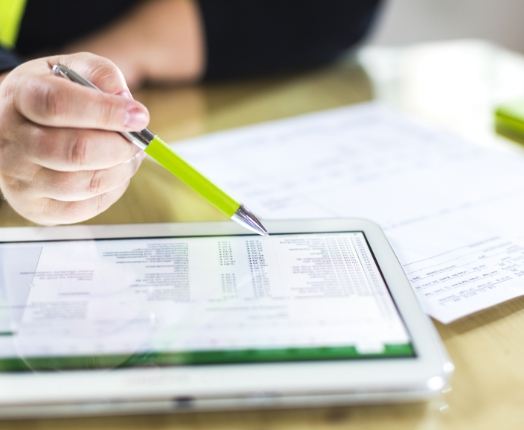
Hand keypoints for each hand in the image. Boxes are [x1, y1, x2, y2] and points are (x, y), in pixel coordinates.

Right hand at [0, 52, 149, 224]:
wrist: (18, 128)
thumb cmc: (54, 96)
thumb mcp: (73, 70)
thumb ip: (102, 75)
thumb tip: (126, 100)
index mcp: (20, 97)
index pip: (58, 105)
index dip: (105, 112)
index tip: (139, 116)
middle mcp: (11, 141)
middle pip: (73, 151)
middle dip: (119, 147)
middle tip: (137, 141)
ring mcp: (19, 179)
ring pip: (82, 184)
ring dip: (120, 171)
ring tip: (129, 156)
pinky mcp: (36, 208)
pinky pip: (84, 207)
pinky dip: (112, 191)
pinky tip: (114, 173)